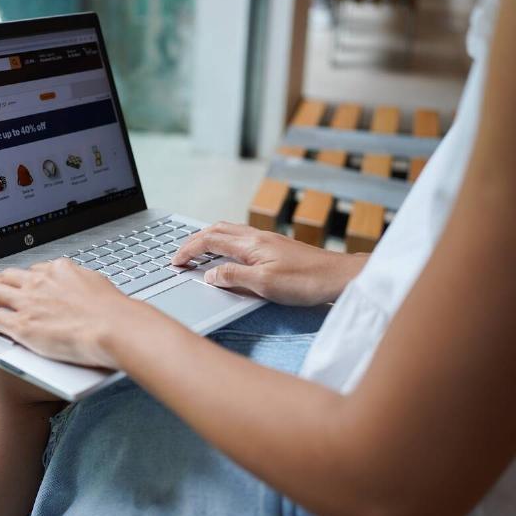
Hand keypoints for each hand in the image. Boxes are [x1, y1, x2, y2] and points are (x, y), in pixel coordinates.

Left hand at [0, 259, 170, 368]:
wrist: (114, 327)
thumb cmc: (115, 313)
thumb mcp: (99, 288)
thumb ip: (85, 287)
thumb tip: (86, 290)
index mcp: (60, 270)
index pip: (35, 271)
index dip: (25, 278)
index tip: (21, 282)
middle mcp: (40, 281)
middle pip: (9, 277)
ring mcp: (28, 302)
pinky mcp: (21, 325)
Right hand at [172, 222, 366, 305]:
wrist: (341, 277)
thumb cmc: (307, 282)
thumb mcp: (265, 285)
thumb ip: (233, 277)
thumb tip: (209, 275)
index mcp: (251, 244)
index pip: (209, 240)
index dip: (188, 250)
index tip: (174, 262)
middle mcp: (257, 236)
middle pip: (216, 230)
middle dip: (193, 241)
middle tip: (180, 256)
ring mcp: (267, 240)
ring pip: (228, 232)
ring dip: (208, 239)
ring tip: (196, 253)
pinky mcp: (276, 246)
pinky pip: (241, 238)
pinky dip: (224, 243)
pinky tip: (227, 254)